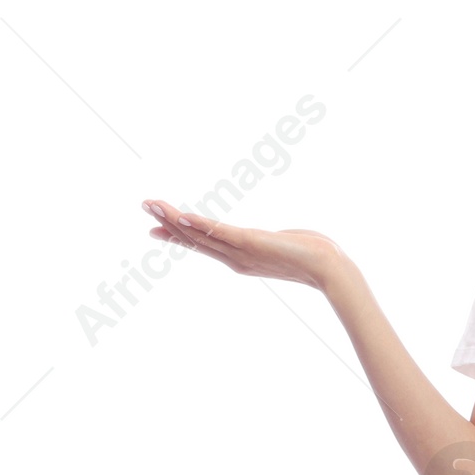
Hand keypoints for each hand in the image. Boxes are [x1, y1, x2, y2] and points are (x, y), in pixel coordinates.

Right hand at [140, 199, 345, 290]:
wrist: (330, 269)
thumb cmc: (313, 257)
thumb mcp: (282, 245)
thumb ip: (269, 241)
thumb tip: (273, 239)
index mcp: (240, 258)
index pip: (203, 244)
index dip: (179, 235)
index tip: (155, 229)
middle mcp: (236, 259)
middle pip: (195, 240)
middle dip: (168, 223)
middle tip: (144, 207)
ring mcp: (242, 253)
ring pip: (201, 235)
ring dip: (175, 219)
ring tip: (153, 205)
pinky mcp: (251, 244)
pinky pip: (221, 233)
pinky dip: (201, 226)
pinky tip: (183, 217)